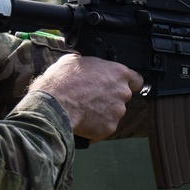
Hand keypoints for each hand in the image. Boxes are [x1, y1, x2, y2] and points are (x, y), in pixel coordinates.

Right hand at [29, 54, 143, 140]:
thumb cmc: (62, 82)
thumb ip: (89, 64)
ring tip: (84, 109)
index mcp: (118, 73)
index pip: (136, 79)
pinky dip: (95, 125)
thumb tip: (85, 66)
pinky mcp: (109, 128)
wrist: (54, 106)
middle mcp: (122, 92)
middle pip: (123, 96)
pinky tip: (82, 119)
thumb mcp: (73, 61)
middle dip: (111, 98)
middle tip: (93, 97)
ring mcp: (117, 112)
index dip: (128, 83)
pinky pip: (104, 126)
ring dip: (103, 111)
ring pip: (113, 112)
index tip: (120, 85)